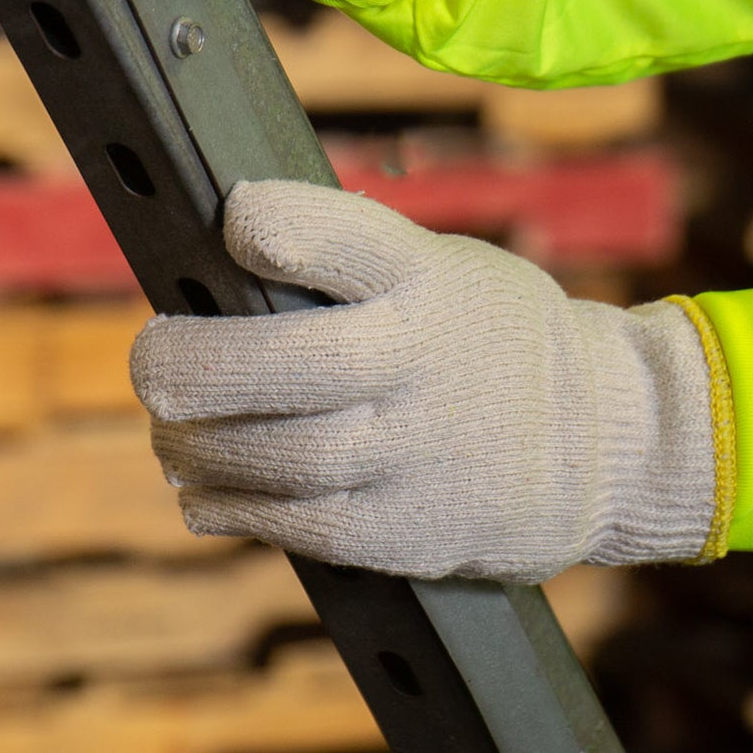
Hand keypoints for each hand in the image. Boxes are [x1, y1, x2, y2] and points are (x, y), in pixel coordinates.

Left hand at [131, 180, 718, 582]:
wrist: (603, 436)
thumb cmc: (484, 332)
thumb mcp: (440, 266)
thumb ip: (345, 263)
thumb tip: (211, 258)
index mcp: (425, 276)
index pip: (345, 239)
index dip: (275, 226)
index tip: (228, 222)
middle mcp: (420, 360)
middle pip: (287, 362)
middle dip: (193, 361)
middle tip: (150, 359)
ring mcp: (418, 452)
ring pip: (279, 455)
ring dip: (196, 444)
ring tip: (168, 430)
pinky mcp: (411, 531)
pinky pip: (300, 526)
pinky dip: (231, 508)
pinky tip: (199, 490)